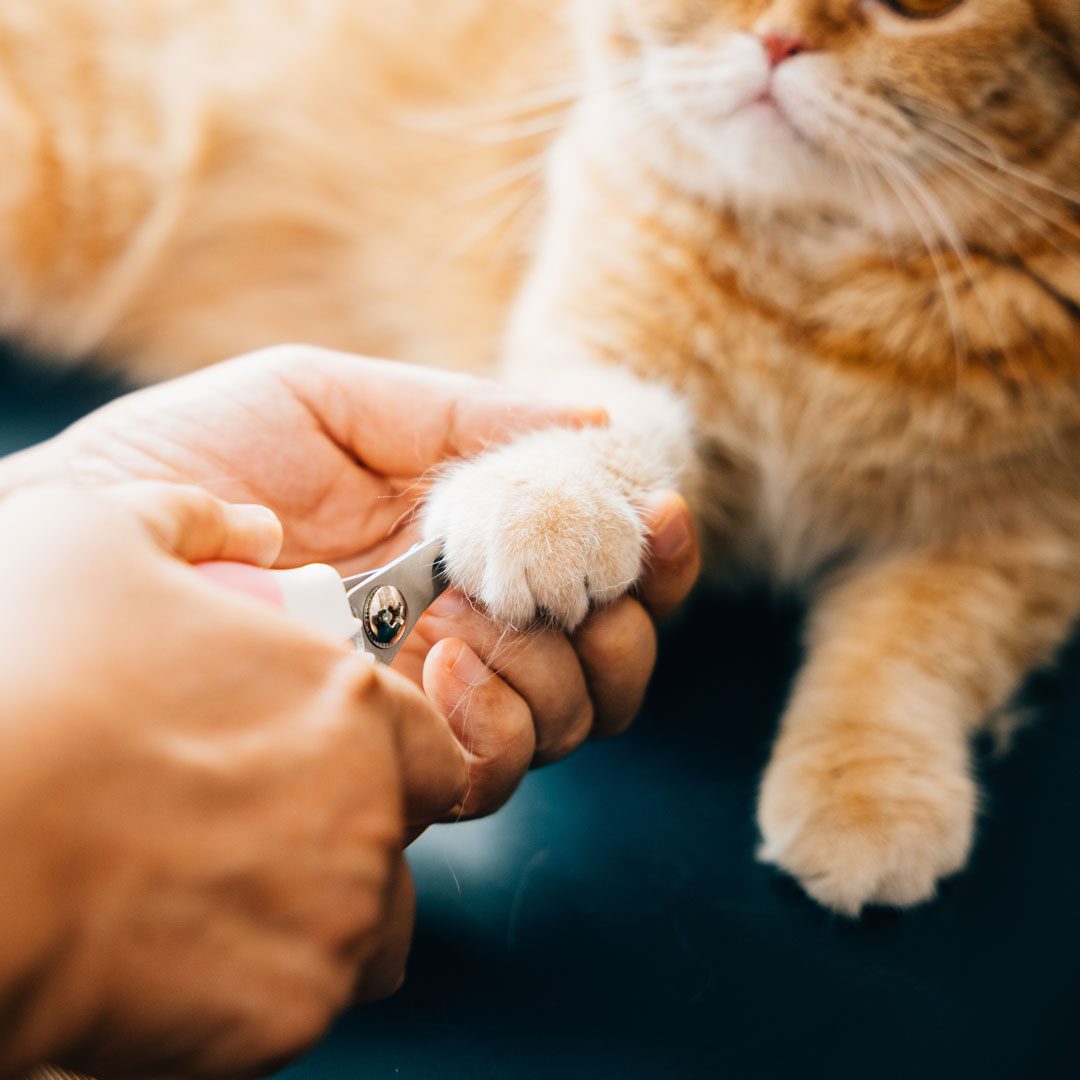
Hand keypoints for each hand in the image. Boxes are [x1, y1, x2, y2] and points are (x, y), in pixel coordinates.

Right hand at [0, 484, 465, 1078]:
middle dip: (348, 824)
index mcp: (349, 700)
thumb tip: (247, 524)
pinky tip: (182, 949)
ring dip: (316, 909)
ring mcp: (336, 916)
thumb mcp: (97, 538)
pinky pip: (301, 1002)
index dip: (383, 744)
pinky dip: (260, 986)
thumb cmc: (28, 678)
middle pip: (396, 828)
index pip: (429, 737)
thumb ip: (194, 519)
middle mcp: (369, 808)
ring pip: (365, 922)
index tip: (322, 749)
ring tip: (219, 886)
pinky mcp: (285, 1015)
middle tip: (256, 817)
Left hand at [3, 345, 700, 817]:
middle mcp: (469, 626)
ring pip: (570, 719)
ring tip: (473, 620)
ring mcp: (431, 697)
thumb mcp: (333, 400)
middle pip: (611, 656)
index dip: (653, 552)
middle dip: (623, 625)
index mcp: (470, 544)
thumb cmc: (197, 455)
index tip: (661, 514)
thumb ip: (466, 415)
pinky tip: (438, 663)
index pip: (598, 565)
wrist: (87, 536)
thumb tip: (604, 418)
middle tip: (573, 583)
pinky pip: (490, 768)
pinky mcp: (386, 755)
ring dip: (559, 671)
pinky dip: (497, 721)